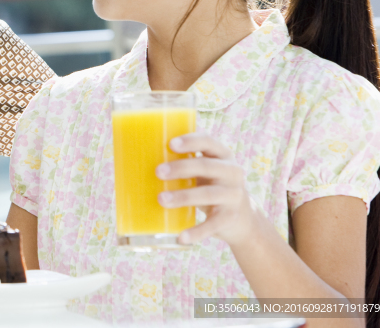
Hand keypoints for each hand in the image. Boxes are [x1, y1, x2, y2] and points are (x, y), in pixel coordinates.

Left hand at [157, 132, 257, 246]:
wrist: (242, 218)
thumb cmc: (211, 185)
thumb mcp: (204, 170)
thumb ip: (183, 162)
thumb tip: (136, 157)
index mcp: (222, 155)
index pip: (208, 142)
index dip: (191, 141)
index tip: (171, 144)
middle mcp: (232, 172)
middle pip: (206, 166)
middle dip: (181, 168)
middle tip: (158, 172)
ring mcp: (233, 195)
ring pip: (207, 194)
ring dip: (183, 197)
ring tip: (161, 200)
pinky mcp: (230, 218)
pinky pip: (212, 225)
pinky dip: (196, 232)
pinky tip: (181, 237)